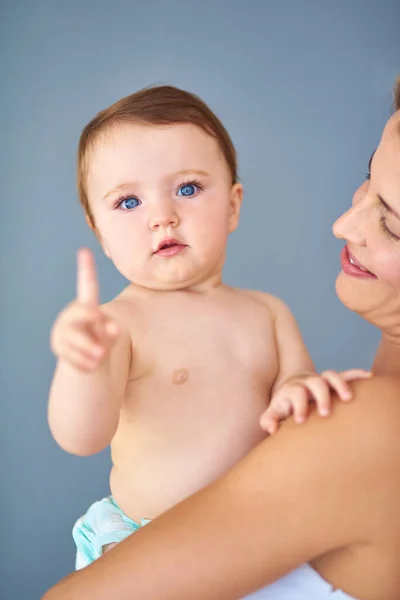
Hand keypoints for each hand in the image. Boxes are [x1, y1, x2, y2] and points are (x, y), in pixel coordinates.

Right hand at [50, 248, 118, 370]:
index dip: (86, 268)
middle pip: (80, 311)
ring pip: (75, 336)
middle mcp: (72, 315)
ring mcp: (64, 331)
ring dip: (89, 347)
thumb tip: (112, 327)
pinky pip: (73, 353)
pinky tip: (92, 366)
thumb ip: (111, 329)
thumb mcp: (110, 335)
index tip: (84, 250)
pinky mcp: (60, 348)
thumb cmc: (102, 342)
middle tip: (108, 333)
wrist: (86, 364)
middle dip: (94, 315)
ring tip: (100, 356)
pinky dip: (86, 363)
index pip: (87, 285)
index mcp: (86, 306)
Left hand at [260, 369, 371, 433]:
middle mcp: (307, 382)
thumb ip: (269, 420)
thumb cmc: (283, 408)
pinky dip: (356, 375)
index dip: (299, 405)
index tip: (301, 420)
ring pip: (331, 375)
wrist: (291, 393)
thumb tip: (271, 429)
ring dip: (340, 384)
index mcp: (292, 390)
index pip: (295, 393)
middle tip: (325, 412)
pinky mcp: (332, 383)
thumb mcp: (273, 414)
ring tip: (347, 398)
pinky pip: (346, 374)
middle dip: (321, 395)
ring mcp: (320, 381)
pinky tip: (369, 377)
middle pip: (315, 382)